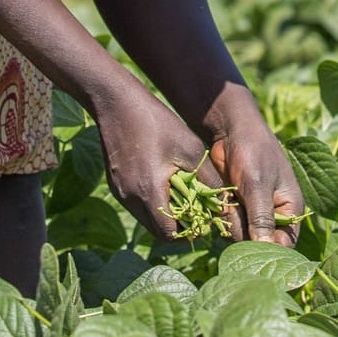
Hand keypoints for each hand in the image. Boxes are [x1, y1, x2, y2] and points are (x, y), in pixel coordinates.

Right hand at [96, 87, 215, 239]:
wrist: (116, 102)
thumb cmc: (157, 122)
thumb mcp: (190, 148)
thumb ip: (207, 178)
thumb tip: (223, 201)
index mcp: (149, 192)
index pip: (169, 234)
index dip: (189, 232)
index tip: (202, 220)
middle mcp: (130, 198)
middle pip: (157, 230)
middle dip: (178, 226)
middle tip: (195, 211)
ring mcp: (119, 193)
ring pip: (145, 219)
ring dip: (164, 214)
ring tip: (182, 197)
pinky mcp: (114, 184)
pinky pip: (135, 205)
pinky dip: (151, 203)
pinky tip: (163, 183)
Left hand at [205, 102, 307, 245]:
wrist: (231, 130)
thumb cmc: (253, 153)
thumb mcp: (258, 185)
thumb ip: (261, 218)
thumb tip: (264, 249)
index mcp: (290, 209)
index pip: (285, 244)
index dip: (272, 254)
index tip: (254, 256)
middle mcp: (273, 214)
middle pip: (260, 243)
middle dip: (246, 237)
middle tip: (237, 217)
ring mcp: (252, 211)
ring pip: (241, 236)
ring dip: (232, 225)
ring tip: (230, 200)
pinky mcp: (235, 207)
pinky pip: (228, 225)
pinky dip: (222, 218)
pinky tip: (221, 201)